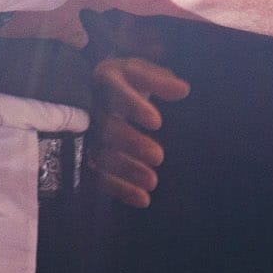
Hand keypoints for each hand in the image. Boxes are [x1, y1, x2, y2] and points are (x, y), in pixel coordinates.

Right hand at [88, 55, 189, 208]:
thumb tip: (182, 89)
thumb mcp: (141, 72)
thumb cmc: (127, 81)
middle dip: (131, 143)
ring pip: (103, 154)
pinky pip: (100, 176)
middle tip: (158, 156)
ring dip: (127, 170)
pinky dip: (120, 189)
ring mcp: (89, 134)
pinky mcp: (91, 157)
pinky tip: (143, 199)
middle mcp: (93, 107)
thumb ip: (159, 80)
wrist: (102, 93)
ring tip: (152, 182)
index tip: (156, 122)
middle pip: (106, 127)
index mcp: (105, 81)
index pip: (116, 92)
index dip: (134, 106)